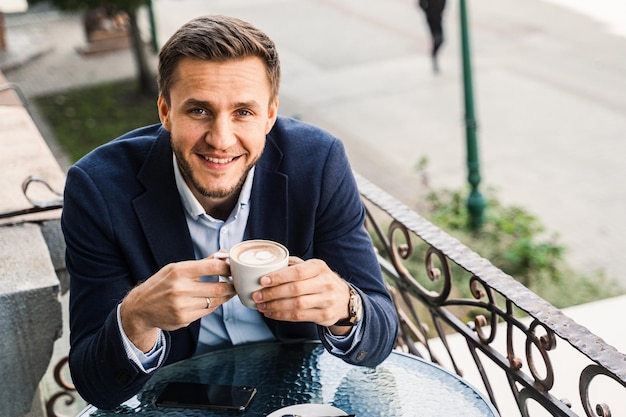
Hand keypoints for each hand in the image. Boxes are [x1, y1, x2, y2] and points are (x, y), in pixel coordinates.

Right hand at [119, 257, 235, 351]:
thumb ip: (201, 263)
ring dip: (226, 296)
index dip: (227, 267)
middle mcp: (180, 289)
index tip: (234, 268)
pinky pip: (207, 311)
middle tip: (237, 282)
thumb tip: (223, 254)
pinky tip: (214, 300)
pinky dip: (214, 305)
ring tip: (229, 291)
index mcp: (179, 271)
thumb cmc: (161, 284)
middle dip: (232, 285)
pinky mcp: (184, 319)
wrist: (140, 308)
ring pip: (215, 301)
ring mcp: (182, 306)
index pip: (212, 267)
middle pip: (218, 287)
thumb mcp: (175, 268)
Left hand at [252, 257, 351, 331]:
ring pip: (296, 305)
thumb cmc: (321, 280)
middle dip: (273, 293)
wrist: (344, 300)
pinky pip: (299, 317)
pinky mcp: (324, 315)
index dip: (279, 277)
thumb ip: (294, 264)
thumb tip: (269, 264)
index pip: (298, 272)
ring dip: (275, 306)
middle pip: (295, 289)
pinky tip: (271, 313)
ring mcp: (326, 300)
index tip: (262, 281)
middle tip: (257, 296)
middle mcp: (325, 282)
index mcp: (319, 267)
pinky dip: (282, 316)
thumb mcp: (313, 268)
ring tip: (261, 306)